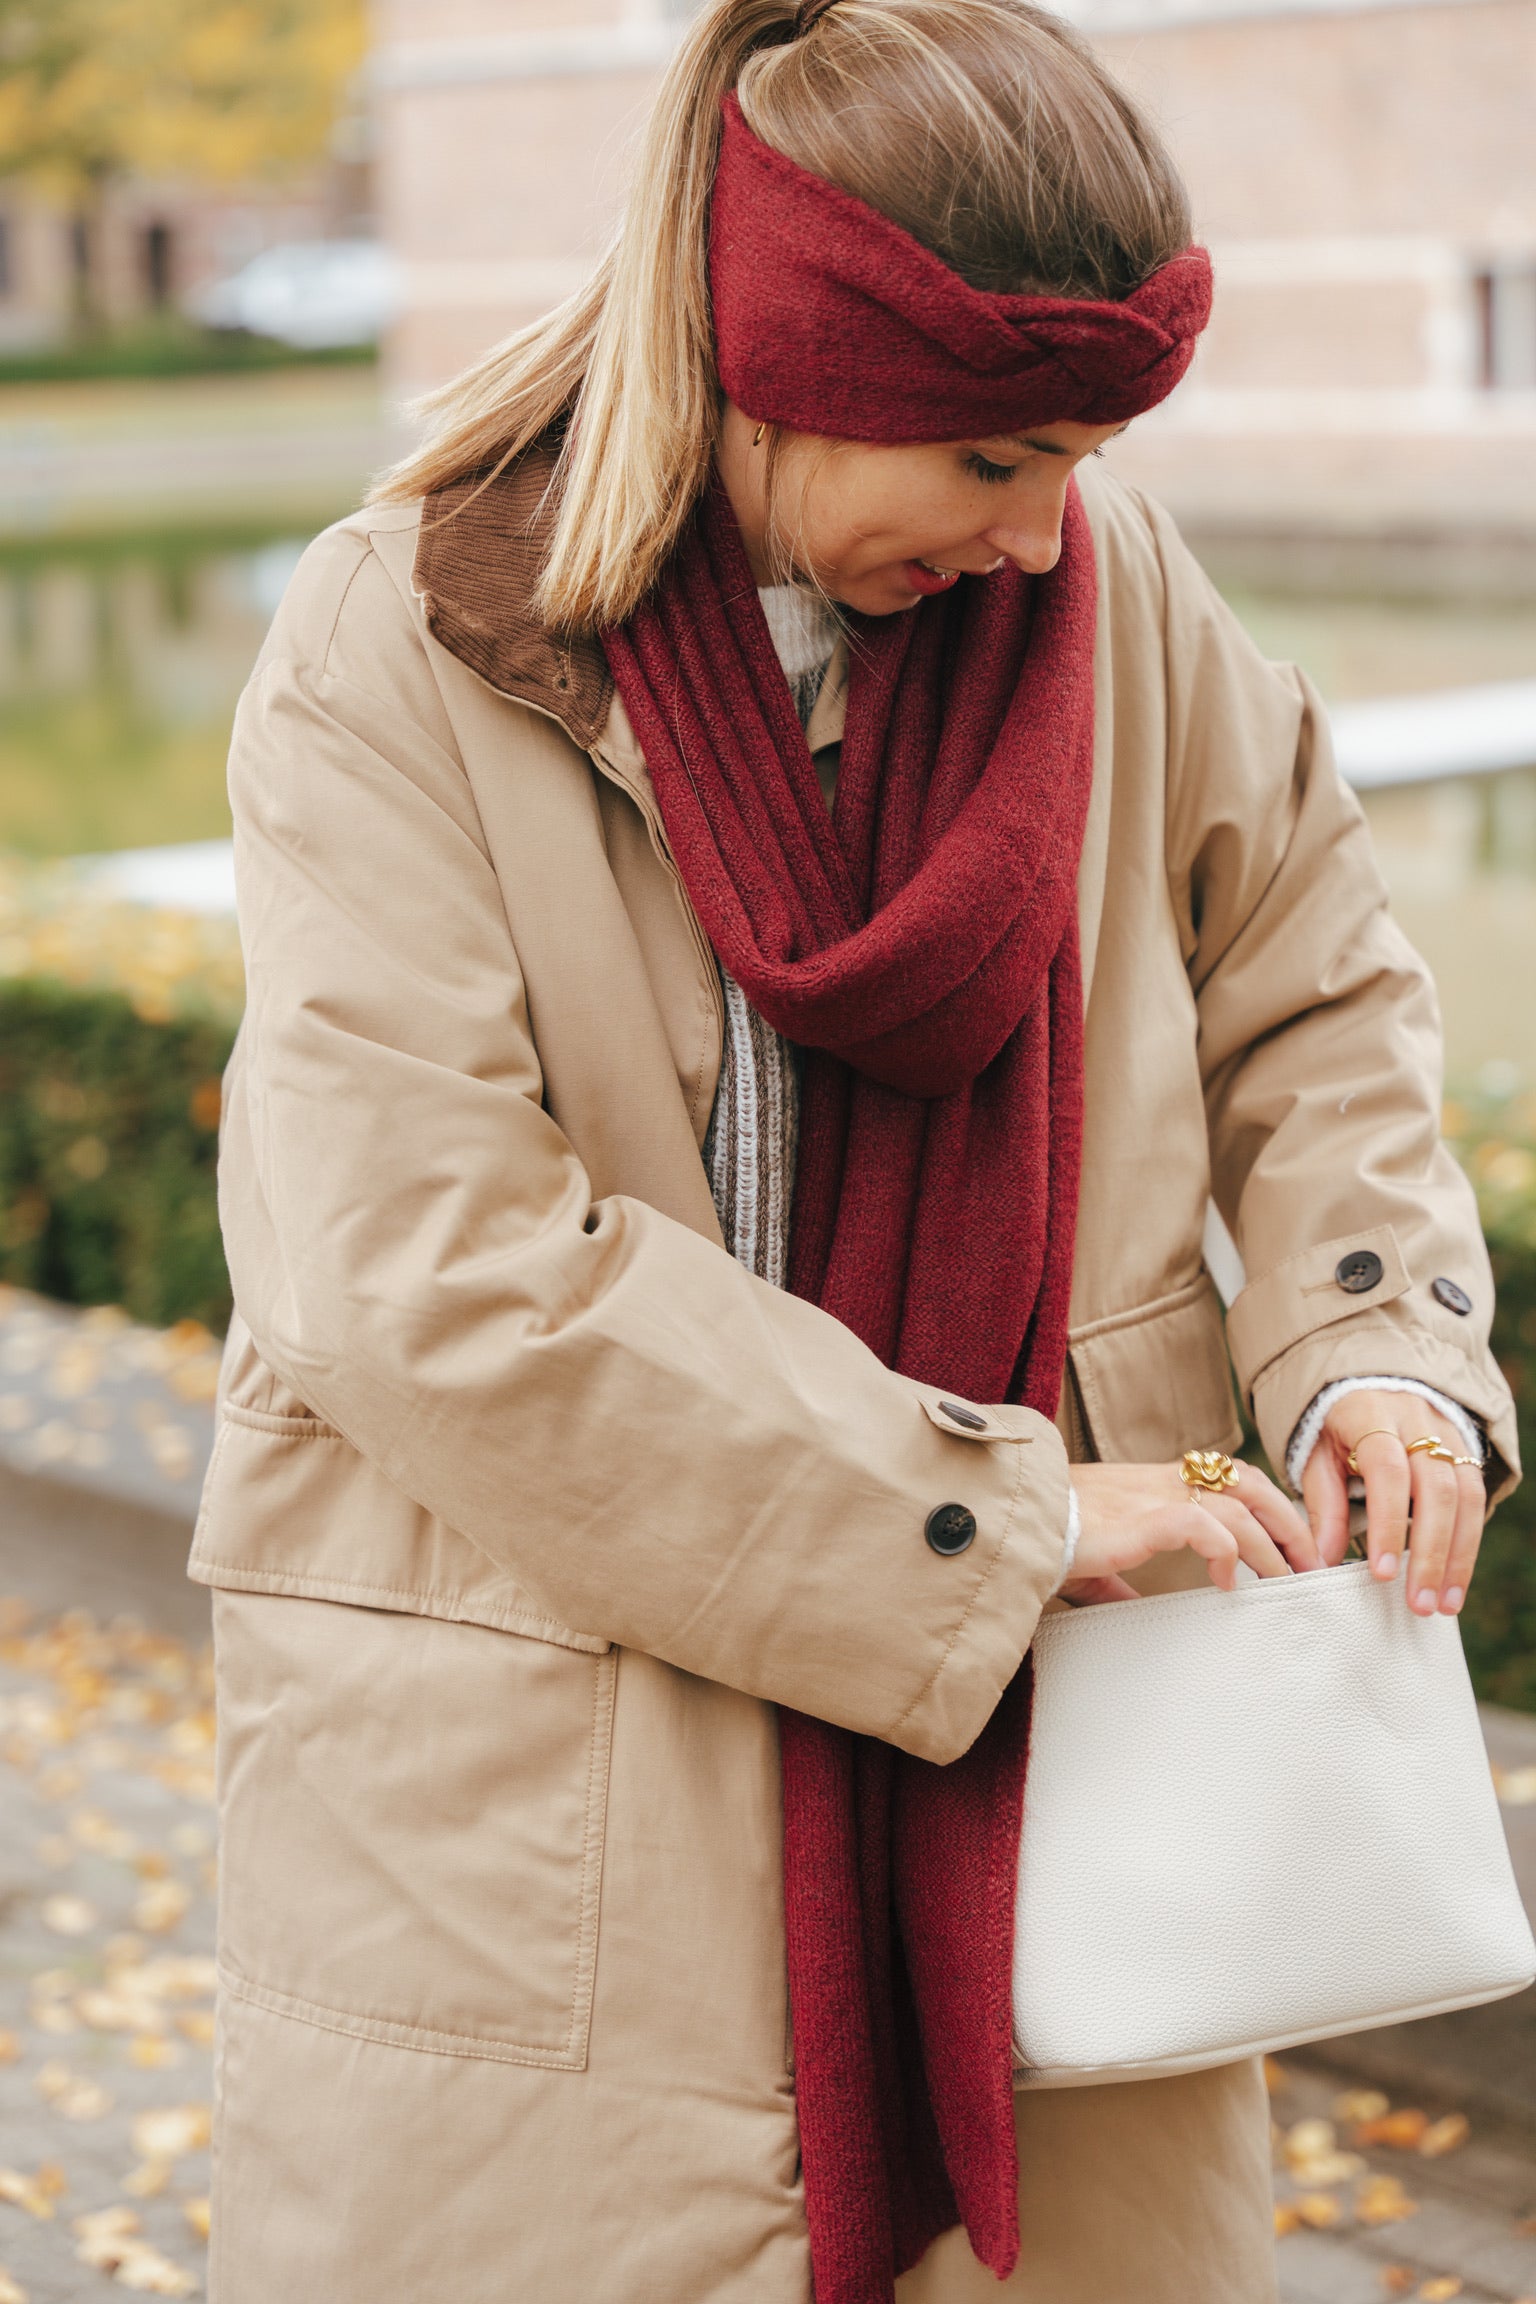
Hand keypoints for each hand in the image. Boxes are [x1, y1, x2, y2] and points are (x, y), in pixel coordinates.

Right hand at [1063, 1459, 1318, 1605]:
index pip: (1228, 1478)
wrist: (1014, 1524)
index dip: (1266, 1506)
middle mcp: (1161, 1482)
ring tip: (1285, 1579)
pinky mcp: (1143, 1518)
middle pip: (1248, 1481)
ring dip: (1270, 1543)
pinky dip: (1226, 1553)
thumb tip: (1133, 1610)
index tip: (1288, 1545)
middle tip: (1312, 1561)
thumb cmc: (1046, 1538)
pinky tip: (1229, 1583)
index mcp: (1153, 1484)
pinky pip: (1204, 1525)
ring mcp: (1154, 1496)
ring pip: (1237, 1505)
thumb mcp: (1095, 1562)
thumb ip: (1120, 1583)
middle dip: (1288, 1519)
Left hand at [1305, 1392, 1484, 1615]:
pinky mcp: (1467, 1451)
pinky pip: (1476, 1501)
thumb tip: (1323, 1561)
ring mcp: (1448, 1434)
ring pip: (1466, 1498)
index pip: (1388, 1473)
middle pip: (1437, 1490)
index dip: (1388, 1525)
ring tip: (1443, 1604)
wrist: (1371, 1383)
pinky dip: (1467, 1545)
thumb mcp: (1317, 1454)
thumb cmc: (1337, 1427)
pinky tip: (1454, 1581)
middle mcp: (1417, 1421)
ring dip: (1458, 1558)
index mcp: (1371, 1415)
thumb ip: (1322, 1503)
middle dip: (1431, 1554)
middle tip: (1419, 1604)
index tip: (1383, 1573)